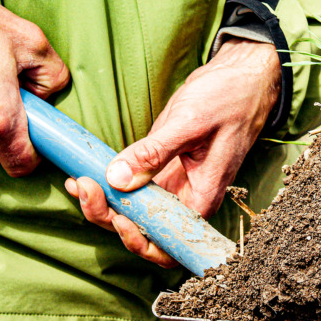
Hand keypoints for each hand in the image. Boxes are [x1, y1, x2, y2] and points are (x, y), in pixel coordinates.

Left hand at [66, 38, 279, 265]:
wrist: (242, 76)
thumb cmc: (230, 98)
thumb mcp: (190, 123)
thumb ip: (154, 153)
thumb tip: (118, 179)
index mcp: (202, 196)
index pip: (170, 244)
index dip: (140, 241)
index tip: (118, 216)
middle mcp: (187, 197)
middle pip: (145, 230)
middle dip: (110, 217)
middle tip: (85, 187)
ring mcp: (173, 183)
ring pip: (134, 210)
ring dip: (103, 204)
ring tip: (78, 182)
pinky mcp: (162, 166)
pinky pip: (133, 186)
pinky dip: (108, 184)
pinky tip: (85, 173)